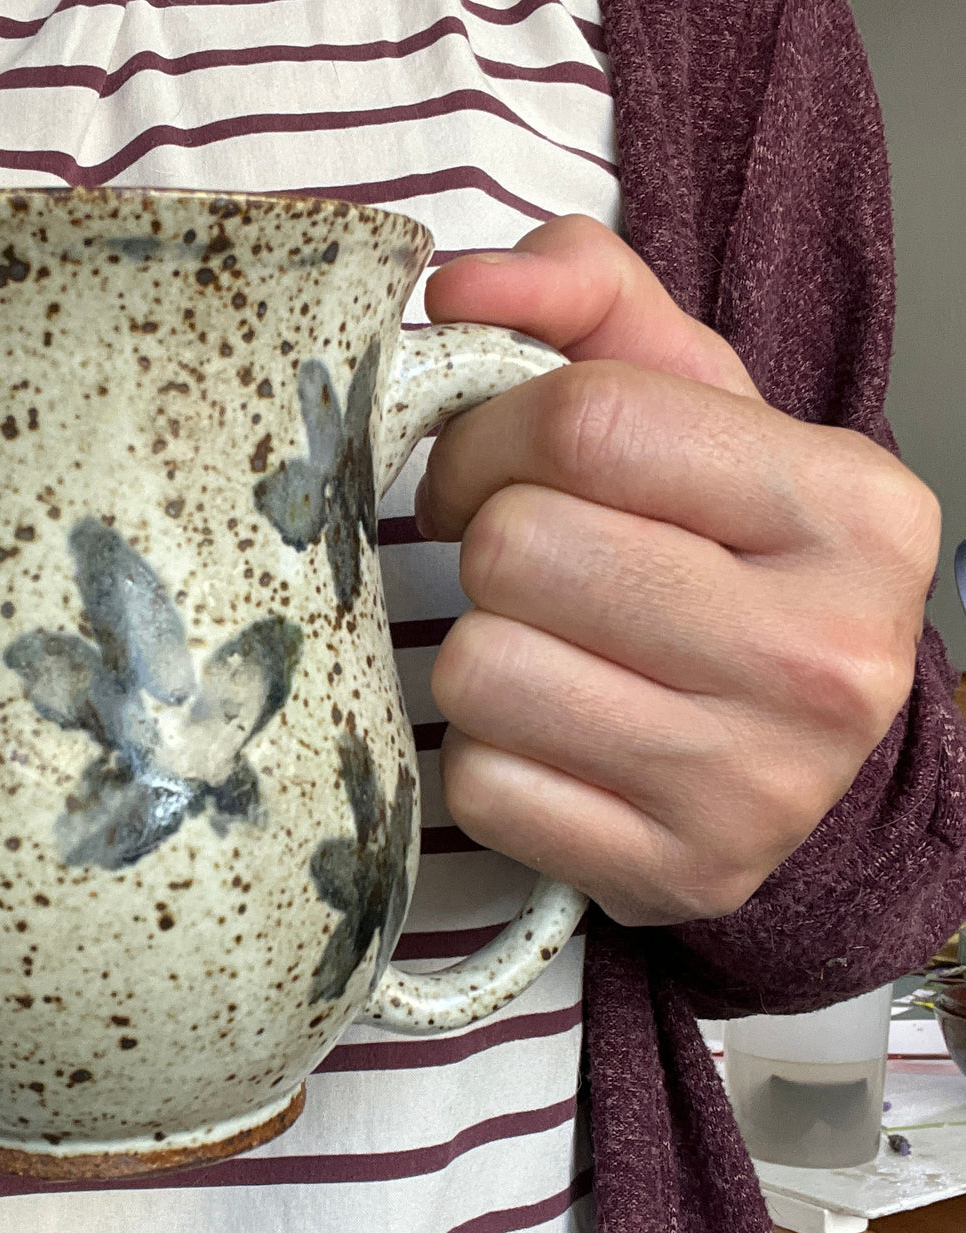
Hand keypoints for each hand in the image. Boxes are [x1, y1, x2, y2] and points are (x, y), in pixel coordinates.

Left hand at [415, 215, 939, 926]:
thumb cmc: (725, 557)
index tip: (485, 465)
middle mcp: (824, 652)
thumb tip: (457, 285)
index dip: (489, 435)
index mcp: (849, 503)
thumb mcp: (696, 408)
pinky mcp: (677, 872)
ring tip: (547, 649)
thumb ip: (588, 303)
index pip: (588, 420)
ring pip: (479, 671)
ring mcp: (756, 783)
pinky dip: (488, 755)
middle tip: (525, 565)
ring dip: (480, 650)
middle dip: (486, 545)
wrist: (796, 748)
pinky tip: (553, 739)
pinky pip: (480, 786)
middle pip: (517, 549)